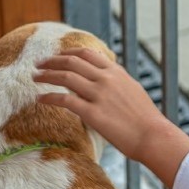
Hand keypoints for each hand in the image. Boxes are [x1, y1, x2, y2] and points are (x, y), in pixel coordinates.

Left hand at [33, 48, 188, 187]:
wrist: (153, 136)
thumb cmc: (146, 119)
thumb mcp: (133, 91)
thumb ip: (117, 82)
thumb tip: (105, 80)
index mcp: (116, 72)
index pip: (87, 54)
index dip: (68, 53)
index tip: (56, 56)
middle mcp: (106, 79)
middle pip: (72, 62)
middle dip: (52, 61)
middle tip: (39, 64)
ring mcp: (99, 95)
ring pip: (65, 77)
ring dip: (46, 75)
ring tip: (35, 77)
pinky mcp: (93, 113)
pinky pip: (65, 100)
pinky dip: (50, 97)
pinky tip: (40, 99)